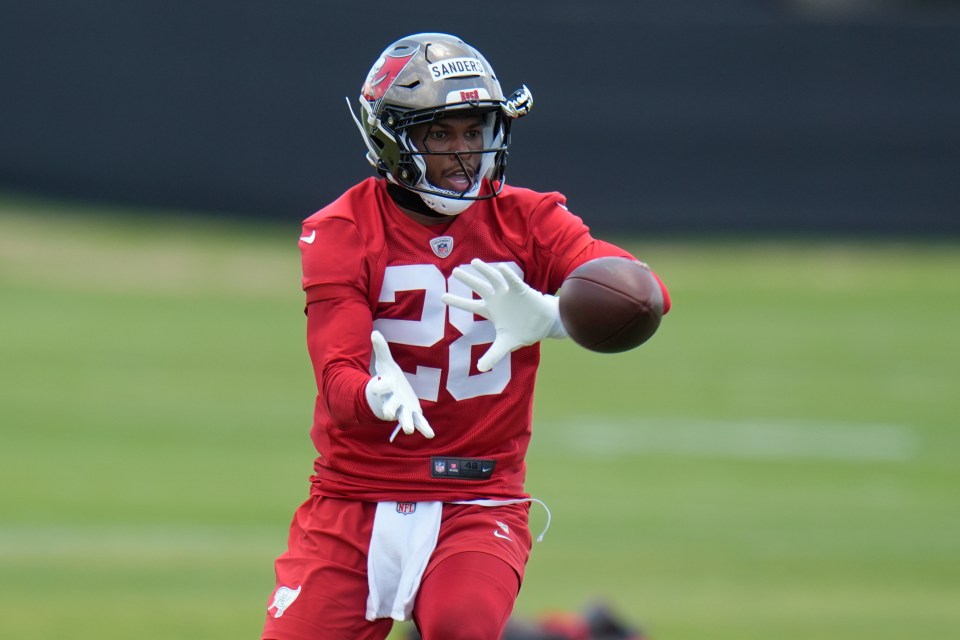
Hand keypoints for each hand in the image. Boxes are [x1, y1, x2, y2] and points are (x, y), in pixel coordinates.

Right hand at [365, 331, 434, 440]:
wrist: (391, 395)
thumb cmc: (387, 378)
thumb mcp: (385, 363)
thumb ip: (381, 349)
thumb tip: (374, 332)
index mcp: (385, 389)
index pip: (380, 387)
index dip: (380, 385)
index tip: (379, 383)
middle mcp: (392, 401)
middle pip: (390, 407)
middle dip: (389, 410)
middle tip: (388, 415)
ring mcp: (403, 409)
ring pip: (404, 418)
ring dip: (406, 423)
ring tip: (408, 430)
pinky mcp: (414, 413)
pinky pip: (419, 422)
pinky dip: (424, 428)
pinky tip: (430, 434)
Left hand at [441, 259, 566, 371]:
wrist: (544, 324)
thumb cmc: (523, 330)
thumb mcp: (505, 344)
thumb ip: (493, 355)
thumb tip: (481, 369)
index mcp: (490, 311)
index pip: (470, 305)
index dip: (457, 301)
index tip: (442, 296)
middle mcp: (496, 299)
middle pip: (479, 287)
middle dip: (468, 279)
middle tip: (455, 271)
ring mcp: (508, 293)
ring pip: (494, 279)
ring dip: (485, 270)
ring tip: (474, 262)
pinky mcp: (521, 290)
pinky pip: (513, 281)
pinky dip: (508, 275)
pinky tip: (501, 269)